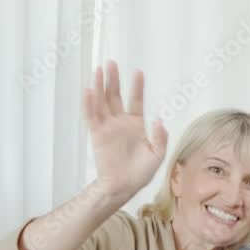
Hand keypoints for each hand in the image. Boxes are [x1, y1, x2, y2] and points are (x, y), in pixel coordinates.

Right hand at [84, 60, 167, 196]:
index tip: (138, 71)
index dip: (137, 87)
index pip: (136, 101)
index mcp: (137, 126)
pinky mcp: (97, 135)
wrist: (124, 187)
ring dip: (99, 86)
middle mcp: (121, 123)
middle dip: (114, 80)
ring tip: (98, 70)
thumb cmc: (140, 173)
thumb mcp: (158, 155)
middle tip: (111, 63)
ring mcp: (108, 128)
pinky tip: (89, 91)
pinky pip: (92, 117)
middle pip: (116, 96)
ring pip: (102, 102)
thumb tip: (158, 120)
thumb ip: (160, 137)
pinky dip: (90, 104)